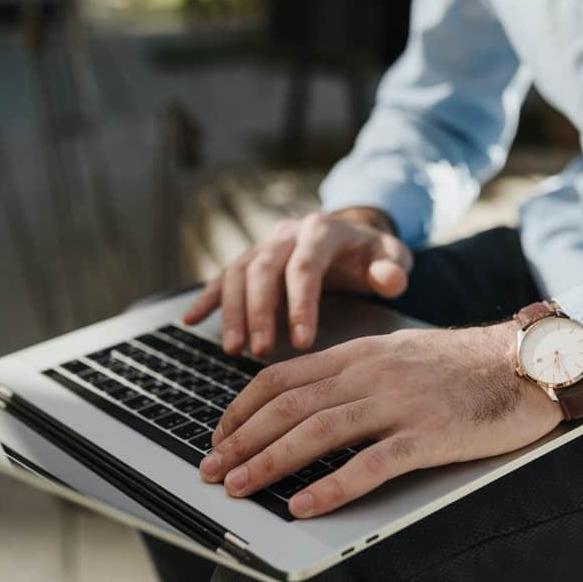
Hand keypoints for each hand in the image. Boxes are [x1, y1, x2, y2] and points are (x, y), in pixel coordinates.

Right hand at [181, 207, 412, 355]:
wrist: (353, 236)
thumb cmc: (373, 255)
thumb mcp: (392, 257)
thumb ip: (393, 268)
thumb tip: (389, 279)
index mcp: (321, 230)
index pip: (304, 266)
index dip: (300, 305)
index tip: (302, 342)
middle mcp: (287, 232)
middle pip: (263, 269)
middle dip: (259, 312)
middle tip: (260, 351)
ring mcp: (264, 245)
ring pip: (238, 273)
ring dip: (232, 311)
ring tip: (234, 349)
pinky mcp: (250, 259)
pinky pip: (222, 277)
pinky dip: (206, 299)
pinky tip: (189, 321)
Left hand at [197, 322, 563, 517]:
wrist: (530, 363)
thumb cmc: (467, 367)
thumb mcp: (400, 356)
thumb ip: (355, 375)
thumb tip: (308, 405)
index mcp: (361, 354)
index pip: (282, 377)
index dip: (241, 408)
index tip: (218, 435)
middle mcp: (372, 374)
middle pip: (288, 407)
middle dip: (240, 441)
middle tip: (210, 471)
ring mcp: (400, 403)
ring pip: (318, 432)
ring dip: (269, 463)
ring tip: (238, 488)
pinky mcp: (430, 435)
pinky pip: (371, 464)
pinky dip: (332, 487)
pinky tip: (304, 506)